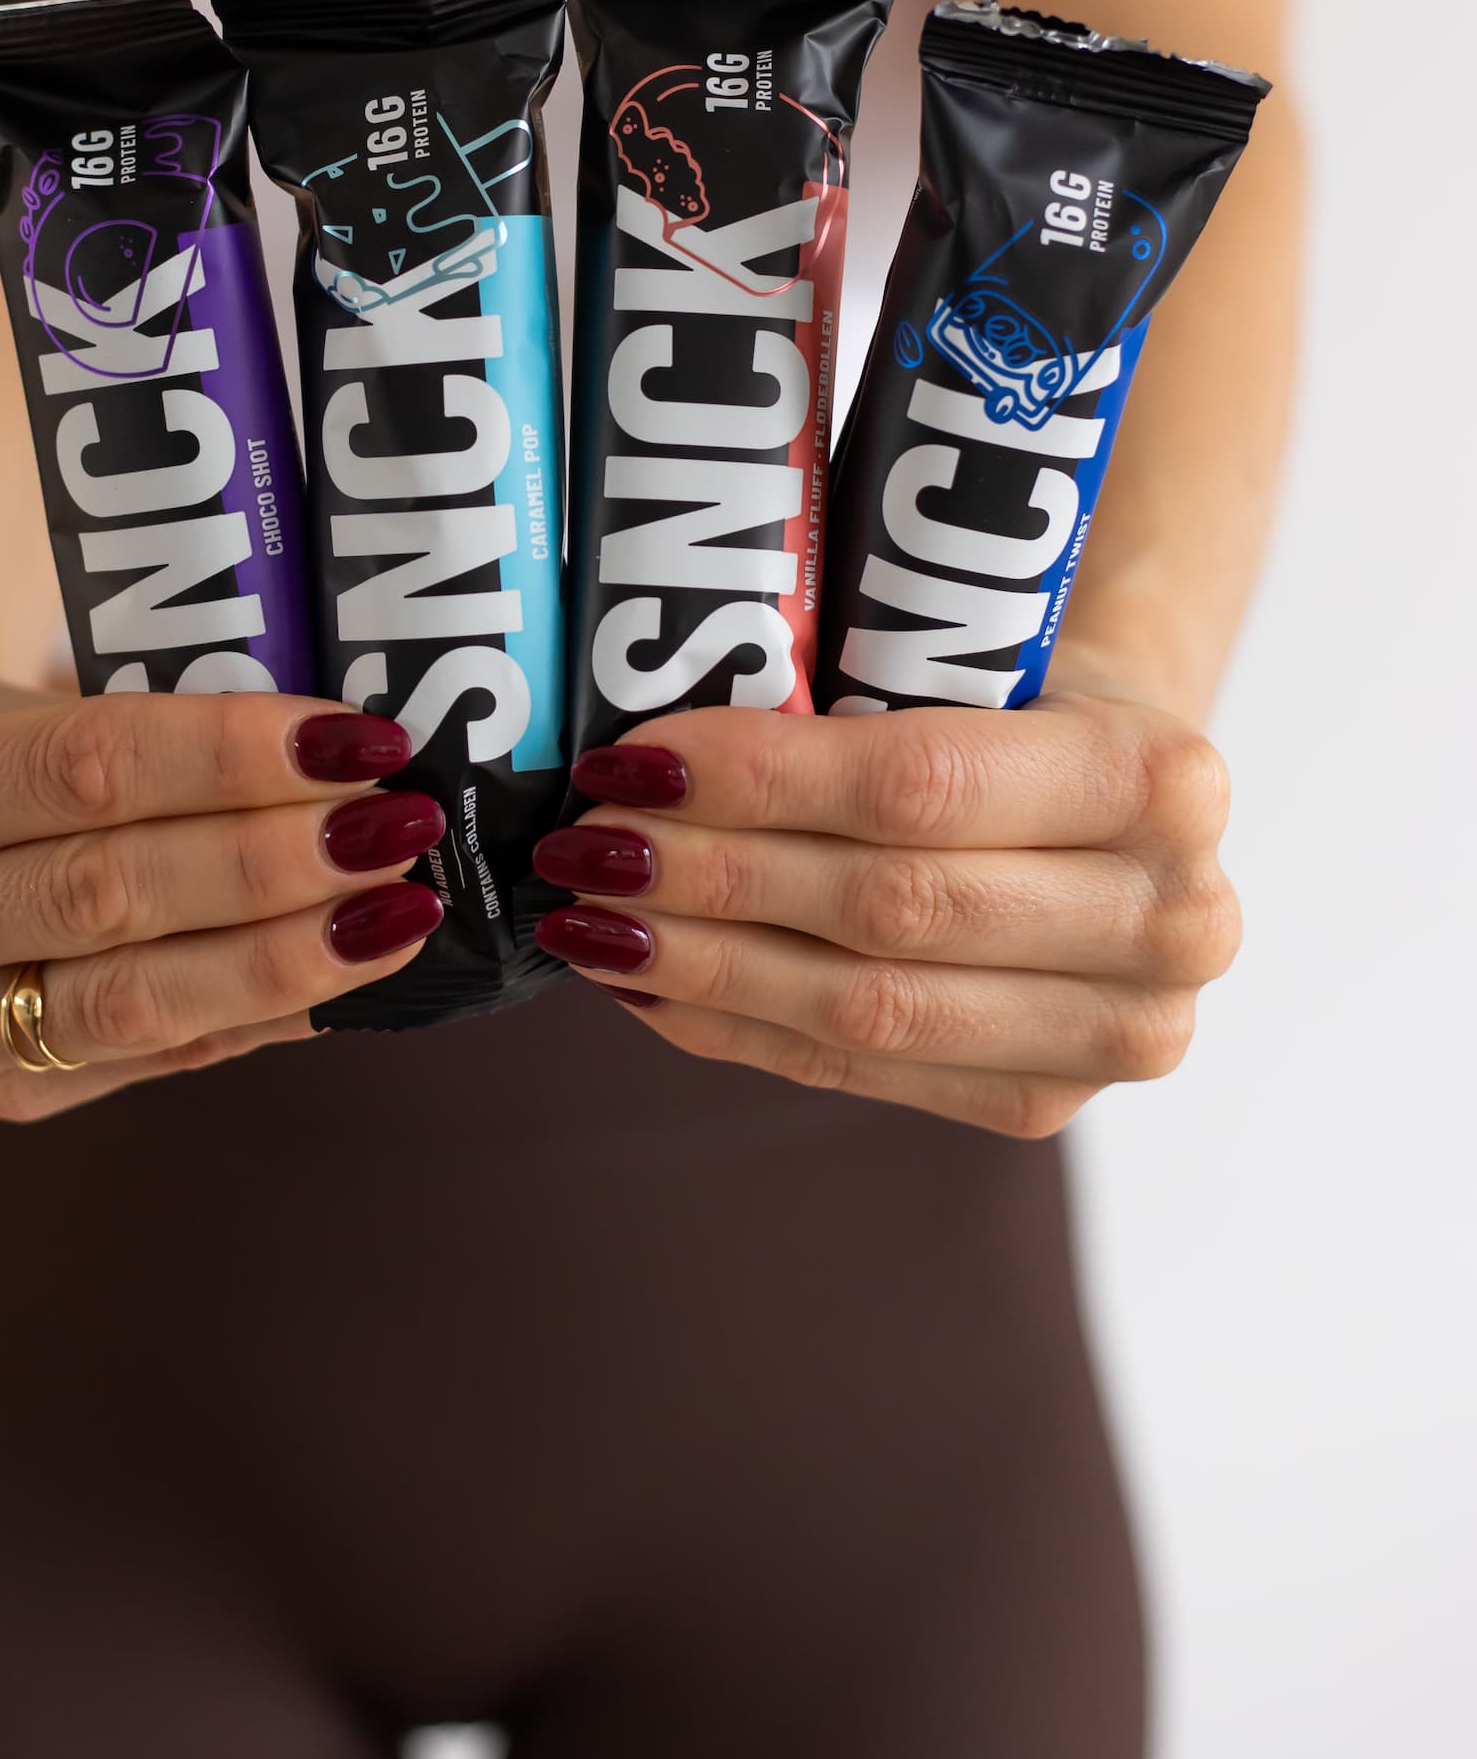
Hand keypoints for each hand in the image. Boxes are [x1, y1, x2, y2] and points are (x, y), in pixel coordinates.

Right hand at [0, 684, 446, 1120]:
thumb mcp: (24, 692)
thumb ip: (153, 721)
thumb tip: (350, 752)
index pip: (75, 772)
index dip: (226, 758)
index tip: (353, 739)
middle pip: (105, 897)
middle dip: (272, 862)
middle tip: (397, 827)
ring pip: (133, 1003)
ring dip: (288, 957)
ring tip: (399, 908)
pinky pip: (158, 1054)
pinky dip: (265, 1011)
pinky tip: (352, 975)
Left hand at [530, 691, 1239, 1137]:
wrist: (1123, 800)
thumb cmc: (1017, 700)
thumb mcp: (975, 656)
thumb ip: (853, 692)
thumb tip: (640, 745)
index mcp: (1163, 778)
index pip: (922, 786)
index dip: (762, 780)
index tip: (630, 759)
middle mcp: (1171, 919)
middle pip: (890, 909)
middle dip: (712, 877)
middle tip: (587, 846)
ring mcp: (1119, 1032)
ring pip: (869, 1009)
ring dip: (703, 968)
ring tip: (586, 922)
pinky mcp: (1045, 1101)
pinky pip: (859, 1070)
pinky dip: (736, 1028)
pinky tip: (646, 987)